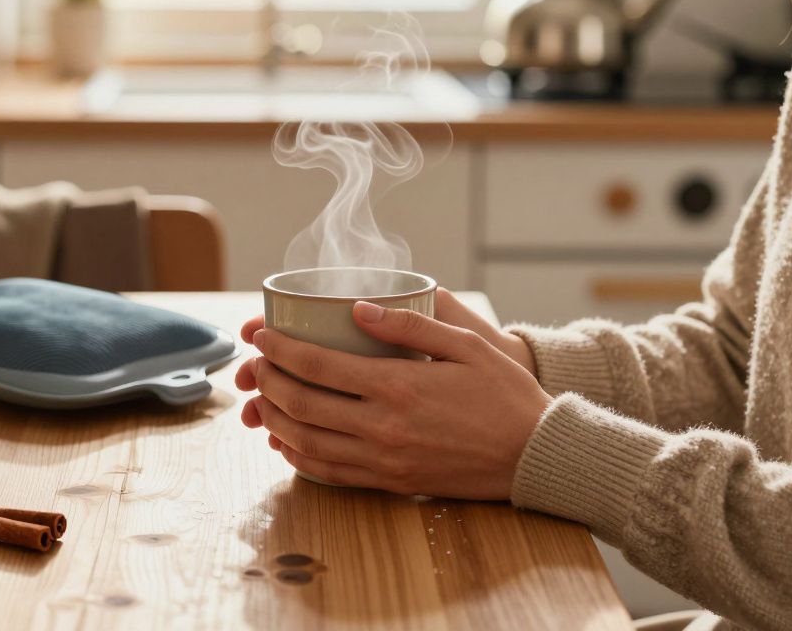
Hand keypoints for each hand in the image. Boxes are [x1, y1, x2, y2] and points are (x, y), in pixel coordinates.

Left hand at [235, 299, 551, 499]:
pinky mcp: (389, 481)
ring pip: (305, 442)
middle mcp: (383, 426)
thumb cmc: (506, 395)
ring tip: (262, 396)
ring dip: (274, 418)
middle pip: (300, 404)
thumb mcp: (467, 346)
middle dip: (268, 380)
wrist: (534, 456)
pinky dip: (298, 454)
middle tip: (257, 362)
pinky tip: (288, 438)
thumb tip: (357, 309)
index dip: (280, 349)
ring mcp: (383, 459)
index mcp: (399, 386)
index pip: (317, 365)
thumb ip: (411, 326)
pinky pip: (328, 472)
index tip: (262, 335)